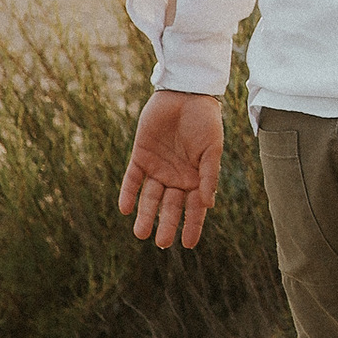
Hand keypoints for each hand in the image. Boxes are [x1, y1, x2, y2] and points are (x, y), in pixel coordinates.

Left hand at [119, 91, 222, 249]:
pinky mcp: (140, 156)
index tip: (188, 244)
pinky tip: (125, 209)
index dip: (192, 226)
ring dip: (145, 214)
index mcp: (196, 179)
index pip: (194, 209)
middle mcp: (176, 177)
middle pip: (170, 207)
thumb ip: (208, 176)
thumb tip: (207, 205)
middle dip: (166, 225)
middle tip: (161, 243)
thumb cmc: (205, 121)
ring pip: (149, 197)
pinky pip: (132, 179)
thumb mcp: (212, 150)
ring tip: (140, 233)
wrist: (185, 93)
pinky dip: (128, 193)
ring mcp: (157, 168)